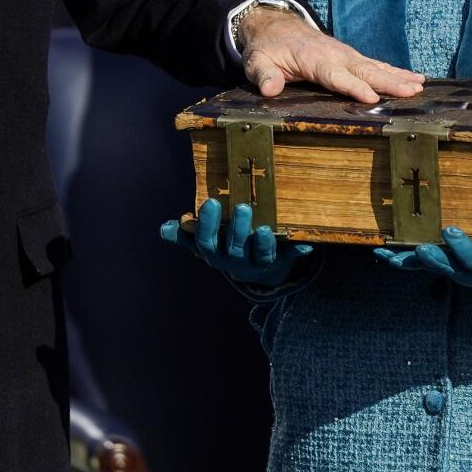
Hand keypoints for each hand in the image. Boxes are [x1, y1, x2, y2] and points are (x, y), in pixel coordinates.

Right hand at [160, 198, 311, 286]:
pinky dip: (298, 251)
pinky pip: (290, 257)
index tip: (211, 202)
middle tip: (243, 206)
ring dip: (264, 242)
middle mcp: (235, 260)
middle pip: (235, 247)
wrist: (253, 268)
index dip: (208, 225)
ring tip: (267, 227)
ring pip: (261, 255)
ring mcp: (258, 263)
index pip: (207, 241)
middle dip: (238, 229)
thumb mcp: (205, 241)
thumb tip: (164, 228)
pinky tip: (307, 245)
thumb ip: (185, 235)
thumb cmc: (225, 245)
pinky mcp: (280, 261)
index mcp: (215, 253)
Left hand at [237, 4, 422, 103]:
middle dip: (388, 82)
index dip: (353, 87)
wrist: (276, 25)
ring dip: (398, 76)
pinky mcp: (351, 57)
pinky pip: (376, 64)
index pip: (335, 75)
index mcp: (313, 59)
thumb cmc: (267, 48)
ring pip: (375, 66)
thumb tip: (269, 89)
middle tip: (412, 91)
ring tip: (420, 86)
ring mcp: (346, 55)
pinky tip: (415, 79)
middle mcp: (335, 55)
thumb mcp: (257, 61)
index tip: (372, 98)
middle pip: (364, 70)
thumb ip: (264, 75)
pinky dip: (396, 71)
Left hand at [378, 227, 471, 315]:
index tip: (450, 231)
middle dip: (432, 257)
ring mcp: (452, 271)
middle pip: (446, 266)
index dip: (462, 248)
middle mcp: (466, 274)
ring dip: (407, 260)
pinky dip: (400, 259)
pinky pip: (418, 263)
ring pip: (427, 266)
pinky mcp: (443, 266)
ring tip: (387, 254)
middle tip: (419, 248)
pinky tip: (380, 252)